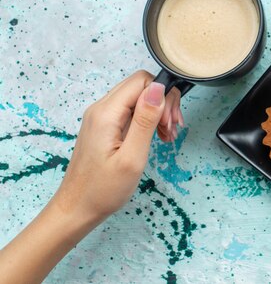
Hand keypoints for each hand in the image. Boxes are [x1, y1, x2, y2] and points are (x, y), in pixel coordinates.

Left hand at [0, 70, 180, 283]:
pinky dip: (148, 120)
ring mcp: (101, 117)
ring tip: (168, 135)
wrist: (77, 209)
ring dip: (158, 112)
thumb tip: (158, 87)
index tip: (171, 122)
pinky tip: (158, 137)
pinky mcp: (104, 126)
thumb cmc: (103, 190)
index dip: (163, 95)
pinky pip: (131, 111)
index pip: (142, 81)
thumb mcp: (132, 157)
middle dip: (164, 102)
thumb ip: (145, 120)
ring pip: (138, 98)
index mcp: (106, 113)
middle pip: (141, 86)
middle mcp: (101, 109)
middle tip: (173, 129)